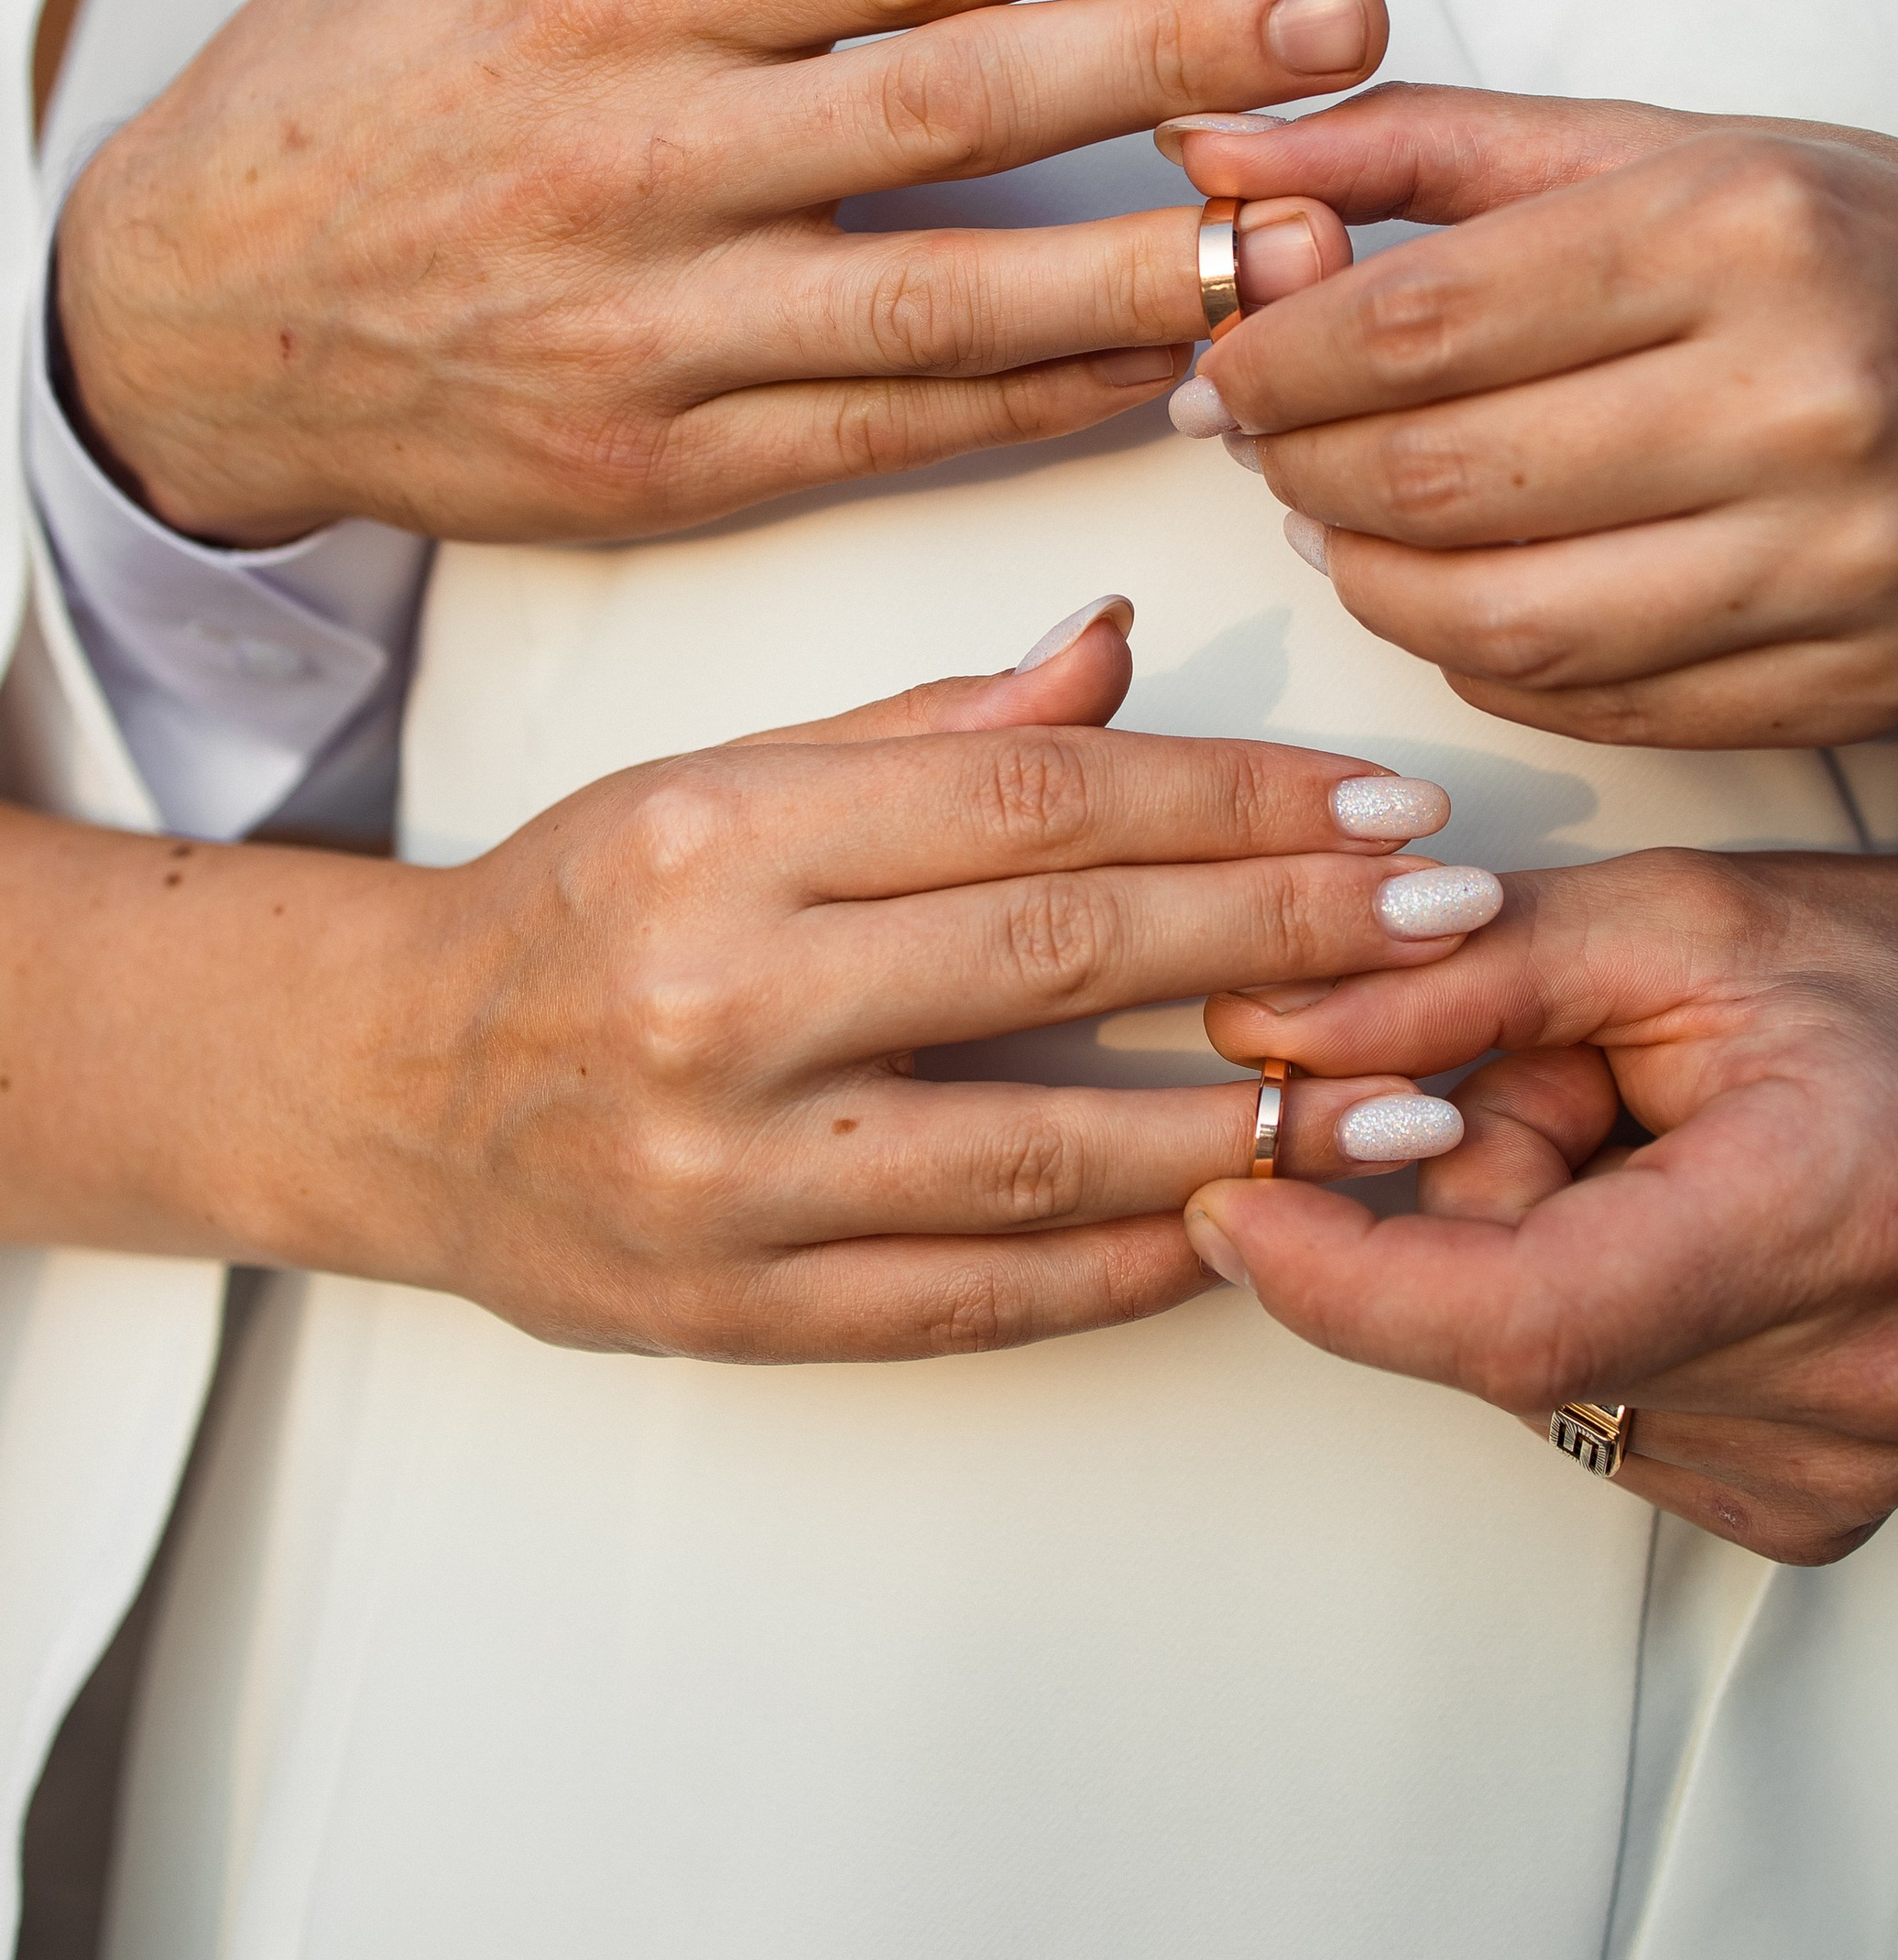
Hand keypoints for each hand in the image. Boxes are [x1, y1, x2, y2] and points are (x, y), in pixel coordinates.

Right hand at [55, 0, 1376, 547]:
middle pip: (956, 105)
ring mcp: (661, 330)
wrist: (186, 322)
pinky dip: (1041, 403)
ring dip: (1150, 267)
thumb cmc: (342, 76)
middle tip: (1348, 18)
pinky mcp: (669, 464)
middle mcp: (644, 162)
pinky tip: (1173, 362)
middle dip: (1170, 59)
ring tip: (1316, 226)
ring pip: (948, 302)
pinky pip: (893, 432)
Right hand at [193, 604, 1495, 1361]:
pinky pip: (970, 1301)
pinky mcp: (732, 1314)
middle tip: (1453, 928)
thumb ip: (929, 726)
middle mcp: (721, 1002)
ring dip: (1250, 1128)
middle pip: (1064, 952)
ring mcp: (726, 1178)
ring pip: (1040, 1154)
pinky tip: (1250, 1227)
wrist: (381, 1090)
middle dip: (1288, 937)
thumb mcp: (723, 770)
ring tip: (1413, 1105)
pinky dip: (1124, 1268)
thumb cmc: (577, 907)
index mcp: (724, 833)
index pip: (1035, 799)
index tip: (1383, 808)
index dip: (1234, 801)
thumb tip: (1121, 645)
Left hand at [1160, 84, 1897, 747]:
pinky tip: (1462, 591)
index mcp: (1745, 230)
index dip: (1279, 357)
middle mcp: (1802, 399)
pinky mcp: (1849, 682)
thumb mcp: (1673, 152)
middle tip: (1264, 444)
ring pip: (1499, 620)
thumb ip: (1426, 151)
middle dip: (1303, 470)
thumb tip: (1210, 161)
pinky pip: (1589, 701)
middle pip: (1444, 478)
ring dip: (1371, 581)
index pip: (1425, 321)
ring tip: (1342, 520)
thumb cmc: (1872, 256)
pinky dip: (1481, 659)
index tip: (1224, 359)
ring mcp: (1836, 562)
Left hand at [1184, 849, 1897, 1563]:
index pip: (1519, 1313)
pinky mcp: (1817, 1514)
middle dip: (1470, 1201)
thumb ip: (1463, 978)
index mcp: (1833, 1211)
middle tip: (1570, 1086)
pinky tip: (1692, 1234)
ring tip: (1665, 1153)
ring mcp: (1843, 1470)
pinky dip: (1597, 1321)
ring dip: (1536, 1259)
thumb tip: (1259, 1032)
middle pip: (1513, 1333)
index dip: (1344, 1275)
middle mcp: (1856, 1378)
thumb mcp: (1681, 921)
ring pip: (1546, 1382)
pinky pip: (1608, 1421)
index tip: (1233, 1198)